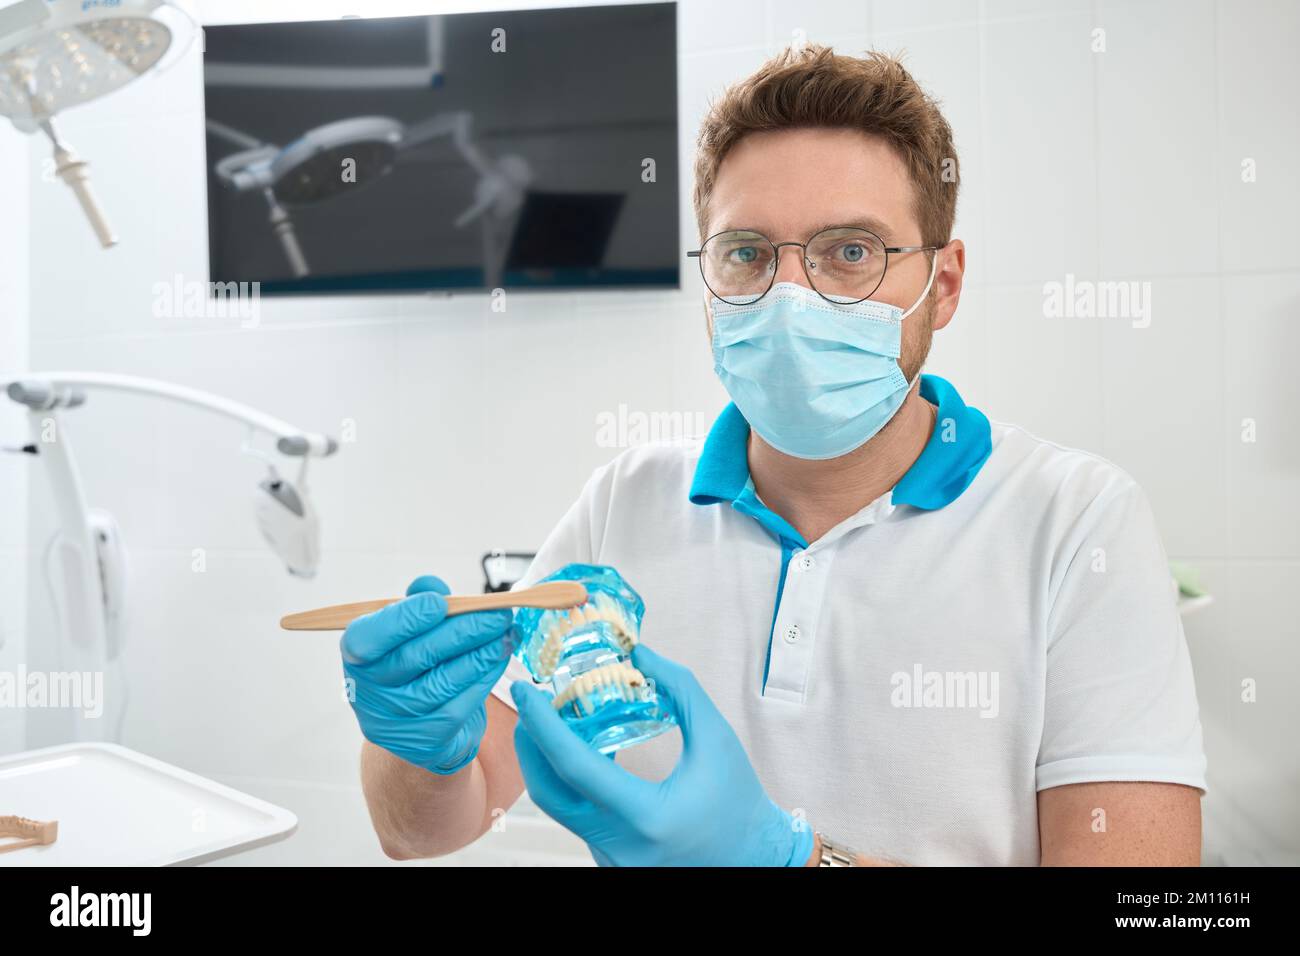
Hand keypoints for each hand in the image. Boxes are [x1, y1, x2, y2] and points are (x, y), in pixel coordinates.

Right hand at [342, 575, 513, 774]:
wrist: (418, 722)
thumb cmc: (414, 664)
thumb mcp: (409, 630)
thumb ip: (418, 604)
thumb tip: (430, 584)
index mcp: (356, 655)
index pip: (367, 638)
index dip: (403, 619)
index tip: (441, 603)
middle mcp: (367, 692)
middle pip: (416, 657)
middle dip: (464, 631)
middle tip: (498, 614)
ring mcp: (394, 721)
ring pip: (442, 683)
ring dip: (482, 654)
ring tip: (507, 634)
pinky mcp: (424, 741)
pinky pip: (460, 706)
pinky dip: (484, 678)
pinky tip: (498, 658)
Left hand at [510, 644, 813, 865]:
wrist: (755, 857)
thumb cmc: (739, 800)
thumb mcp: (716, 737)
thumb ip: (678, 689)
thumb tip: (638, 654)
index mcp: (646, 816)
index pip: (575, 767)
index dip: (543, 725)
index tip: (526, 691)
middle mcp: (620, 846)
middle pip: (548, 793)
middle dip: (530, 743)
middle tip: (529, 703)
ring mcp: (611, 858)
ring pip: (559, 807)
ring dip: (548, 762)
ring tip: (553, 720)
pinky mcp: (609, 859)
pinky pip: (576, 817)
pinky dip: (570, 782)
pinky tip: (580, 751)